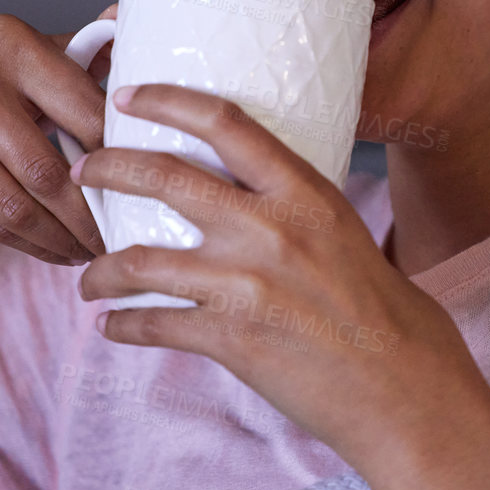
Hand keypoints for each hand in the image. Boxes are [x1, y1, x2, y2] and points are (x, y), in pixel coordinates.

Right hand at [0, 5, 117, 264]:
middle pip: (47, 165)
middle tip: (114, 237)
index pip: (82, 107)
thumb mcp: (23, 63)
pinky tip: (51, 250)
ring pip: (17, 201)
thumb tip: (132, 26)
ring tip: (86, 251)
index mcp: (10, 39)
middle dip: (88, 213)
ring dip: (58, 237)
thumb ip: (78, 53)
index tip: (137, 186)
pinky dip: (27, 243)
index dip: (115, 156)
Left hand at [72, 83, 489, 471]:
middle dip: (108, 169)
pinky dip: (123, 326)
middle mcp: (270, 228)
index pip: (224, 121)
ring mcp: (245, 284)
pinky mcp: (230, 339)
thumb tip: (257, 200)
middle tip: (83, 172)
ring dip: (101, 269)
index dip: (167, 100)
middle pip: (163, 176)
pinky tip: (113, 328)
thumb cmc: (392, 317)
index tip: (129, 96)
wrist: (407, 393)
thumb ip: (298, 211)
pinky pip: (152, 323)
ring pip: (139, 259)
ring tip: (89, 278)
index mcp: (305, 193)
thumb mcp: (350, 234)